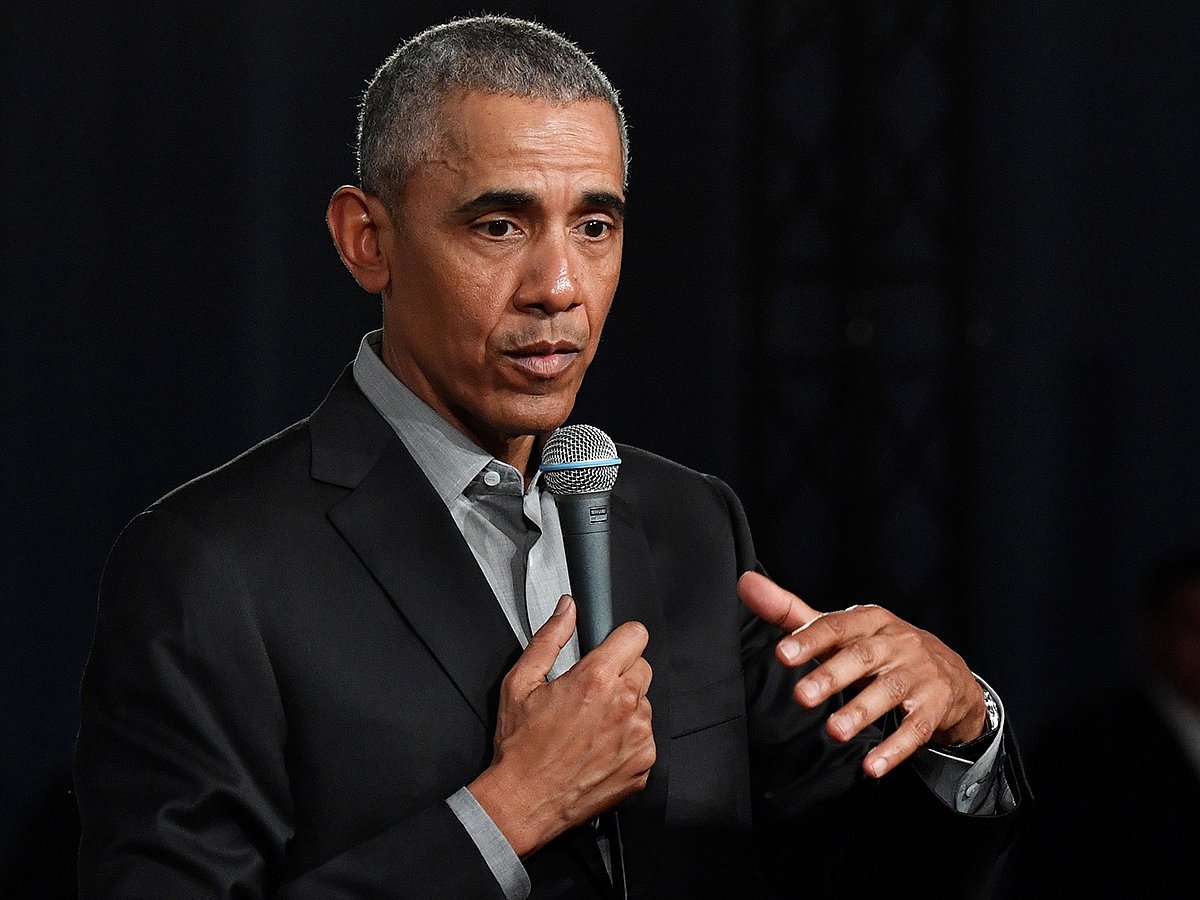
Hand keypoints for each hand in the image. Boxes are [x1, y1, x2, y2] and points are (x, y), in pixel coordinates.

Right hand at [468, 596, 655, 856]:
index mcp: (596, 678)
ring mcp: (638, 737)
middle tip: (592, 693)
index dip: (621, 639)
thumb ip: (549, 638)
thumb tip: (567, 609)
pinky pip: (646, 739)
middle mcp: (625, 705)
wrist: (523, 802)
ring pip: (645, 704)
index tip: (610, 650)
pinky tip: (599, 749)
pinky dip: (628, 741)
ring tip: (591, 726)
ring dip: (625, 709)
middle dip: (621, 674)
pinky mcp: (644, 765)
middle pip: (642, 668)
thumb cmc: (520, 746)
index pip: (636, 635)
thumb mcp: (520, 683)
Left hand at [737, 571, 985, 778]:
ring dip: (861, 712)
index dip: (809, 639)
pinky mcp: (934, 706)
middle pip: (862, 657)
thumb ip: (790, 613)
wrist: (949, 673)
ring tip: (834, 731)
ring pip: (889, 692)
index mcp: (869, 620)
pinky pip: (915, 729)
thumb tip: (746, 584)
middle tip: (802, 696)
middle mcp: (896, 642)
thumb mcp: (840, 629)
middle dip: (831, 676)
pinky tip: (871, 766)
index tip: (781, 654)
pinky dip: (895, 748)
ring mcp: (918, 674)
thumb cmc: (879, 648)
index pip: (836, 626)